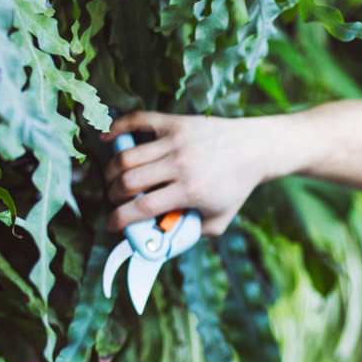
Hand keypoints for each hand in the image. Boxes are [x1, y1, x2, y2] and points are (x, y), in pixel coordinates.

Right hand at [101, 111, 285, 235]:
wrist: (254, 149)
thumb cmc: (236, 186)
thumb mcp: (220, 219)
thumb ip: (191, 233)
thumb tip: (161, 241)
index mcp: (191, 190)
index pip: (143, 207)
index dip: (120, 218)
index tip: (111, 224)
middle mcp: (181, 164)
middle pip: (129, 181)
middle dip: (114, 195)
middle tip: (115, 200)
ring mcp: (176, 140)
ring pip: (128, 156)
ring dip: (112, 170)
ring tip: (114, 179)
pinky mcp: (175, 122)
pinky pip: (137, 120)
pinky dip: (117, 128)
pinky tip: (107, 138)